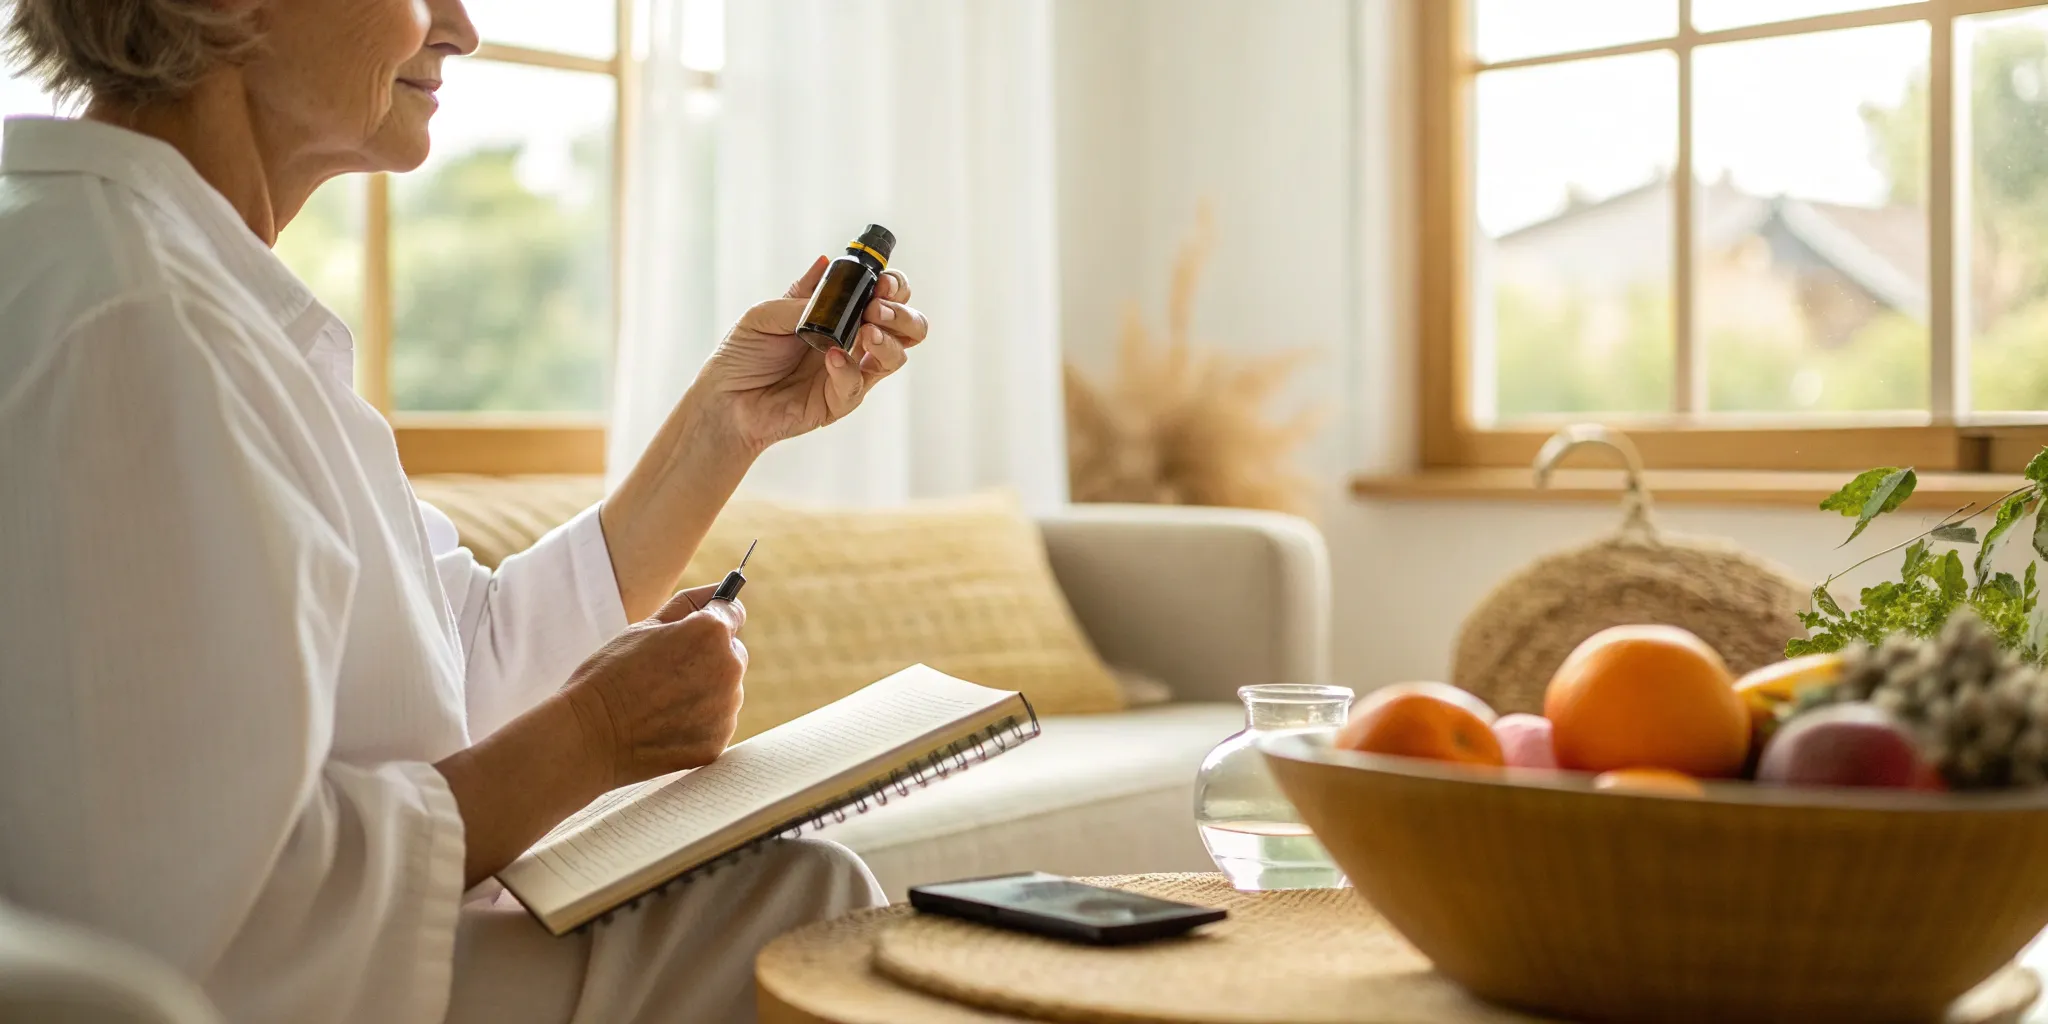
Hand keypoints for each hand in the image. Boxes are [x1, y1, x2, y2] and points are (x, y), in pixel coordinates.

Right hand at [563, 584, 749, 789]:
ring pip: (725, 692)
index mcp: (711, 632)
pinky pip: (715, 724)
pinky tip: (663, 726)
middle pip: (731, 654)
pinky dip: (696, 725)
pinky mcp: (717, 742)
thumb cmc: (610, 674)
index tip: (692, 634)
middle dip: (707, 659)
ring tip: (659, 703)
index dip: (710, 621)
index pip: (733, 614)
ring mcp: (726, 709)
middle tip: (663, 674)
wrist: (588, 735)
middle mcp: (729, 668)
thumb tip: (720, 590)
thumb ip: (688, 605)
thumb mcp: (643, 628)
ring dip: (704, 693)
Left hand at [691, 258, 930, 451]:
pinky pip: (857, 386)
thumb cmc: (742, 355)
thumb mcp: (766, 313)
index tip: (883, 282)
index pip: (885, 298)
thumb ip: (802, 294)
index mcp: (840, 317)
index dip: (894, 288)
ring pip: (896, 357)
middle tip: (877, 307)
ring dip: (889, 340)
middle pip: (907, 328)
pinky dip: (849, 369)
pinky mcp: (838, 402)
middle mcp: (852, 343)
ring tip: (867, 330)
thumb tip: (826, 262)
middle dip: (903, 313)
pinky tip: (832, 357)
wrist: (722, 398)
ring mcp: (849, 374)